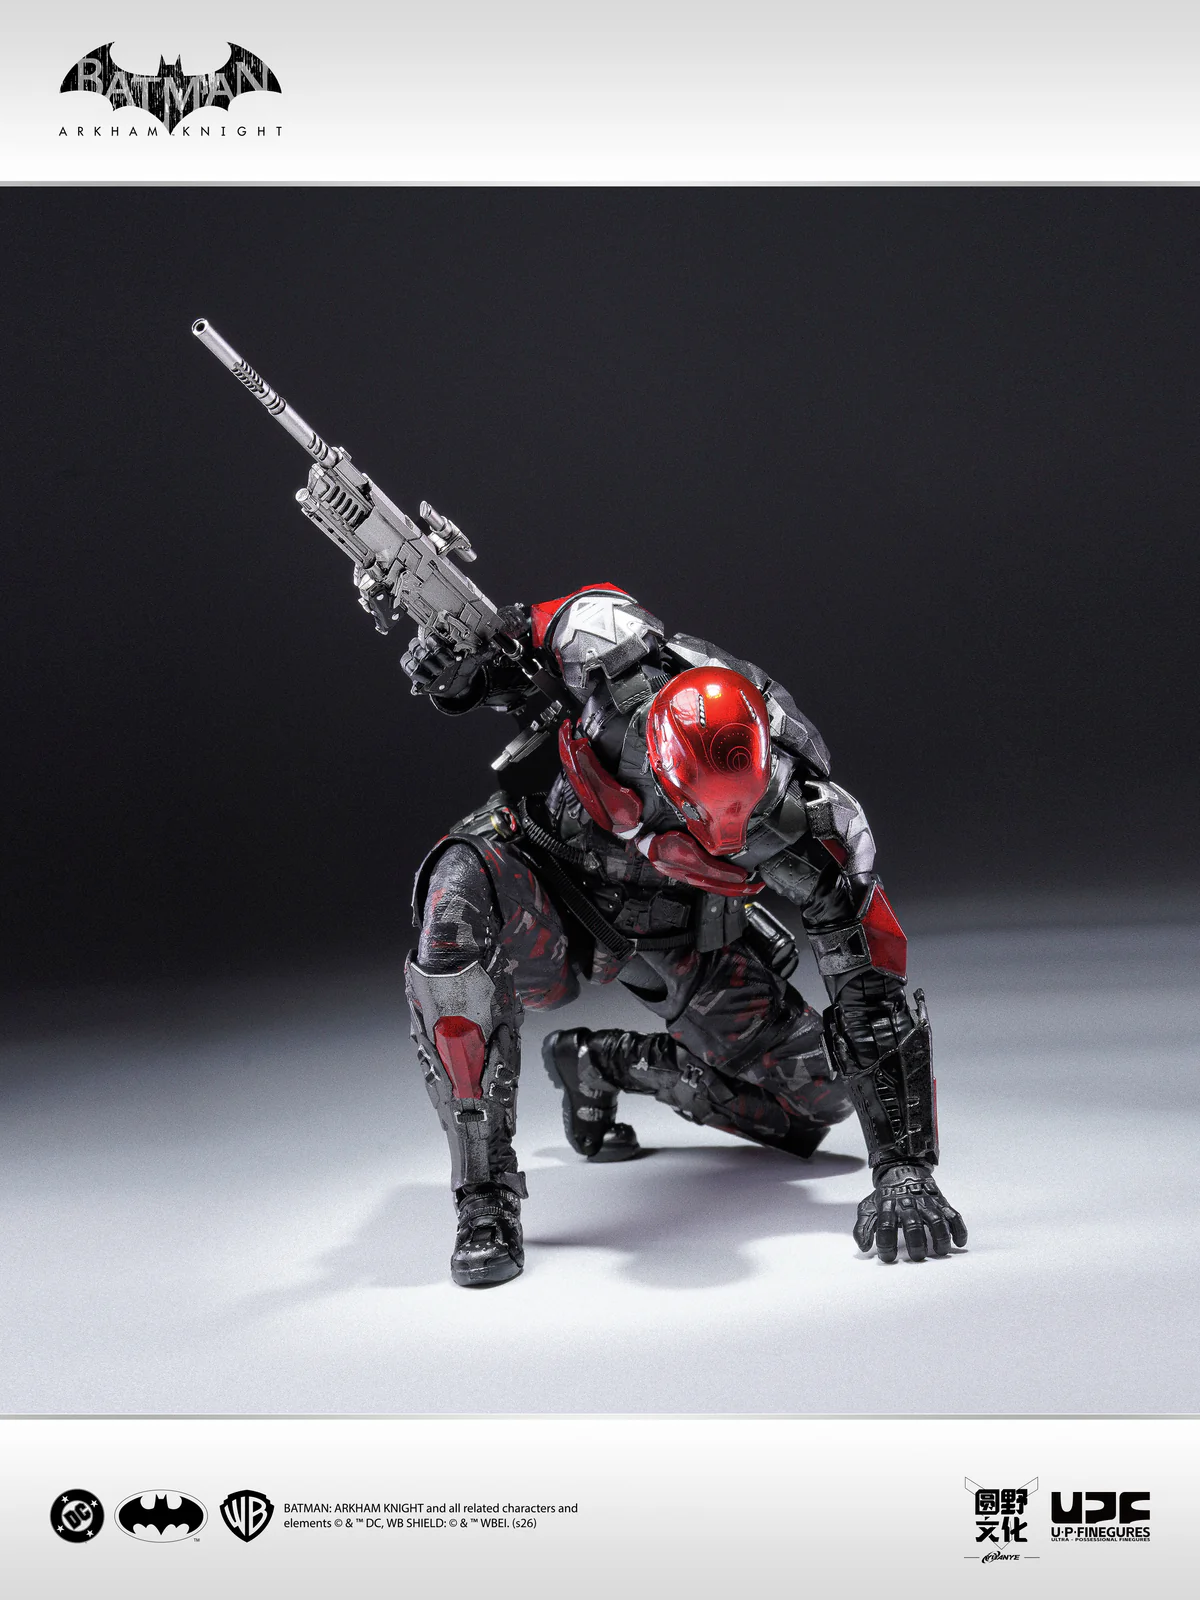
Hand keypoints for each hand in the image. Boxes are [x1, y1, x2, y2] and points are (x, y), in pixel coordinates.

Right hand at [400, 633, 489, 700]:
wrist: (459, 684)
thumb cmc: (463, 666)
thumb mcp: (474, 659)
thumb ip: (483, 651)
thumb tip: (493, 646)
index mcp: (439, 641)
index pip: (430, 636)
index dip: (438, 644)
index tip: (453, 656)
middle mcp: (426, 648)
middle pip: (417, 646)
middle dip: (432, 656)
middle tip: (447, 665)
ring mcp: (419, 660)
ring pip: (410, 658)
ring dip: (423, 666)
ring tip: (437, 673)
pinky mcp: (416, 673)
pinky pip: (408, 669)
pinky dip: (416, 675)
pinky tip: (428, 681)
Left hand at [853, 1162, 967, 1262]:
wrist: (902, 1169)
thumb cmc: (885, 1196)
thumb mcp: (869, 1207)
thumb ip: (863, 1227)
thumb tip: (864, 1247)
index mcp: (888, 1206)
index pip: (885, 1226)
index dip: (886, 1244)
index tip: (888, 1258)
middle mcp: (908, 1205)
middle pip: (913, 1225)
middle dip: (916, 1245)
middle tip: (917, 1258)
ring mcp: (927, 1203)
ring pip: (937, 1221)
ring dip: (940, 1238)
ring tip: (940, 1252)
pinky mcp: (941, 1202)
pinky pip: (954, 1215)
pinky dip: (959, 1229)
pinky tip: (959, 1243)